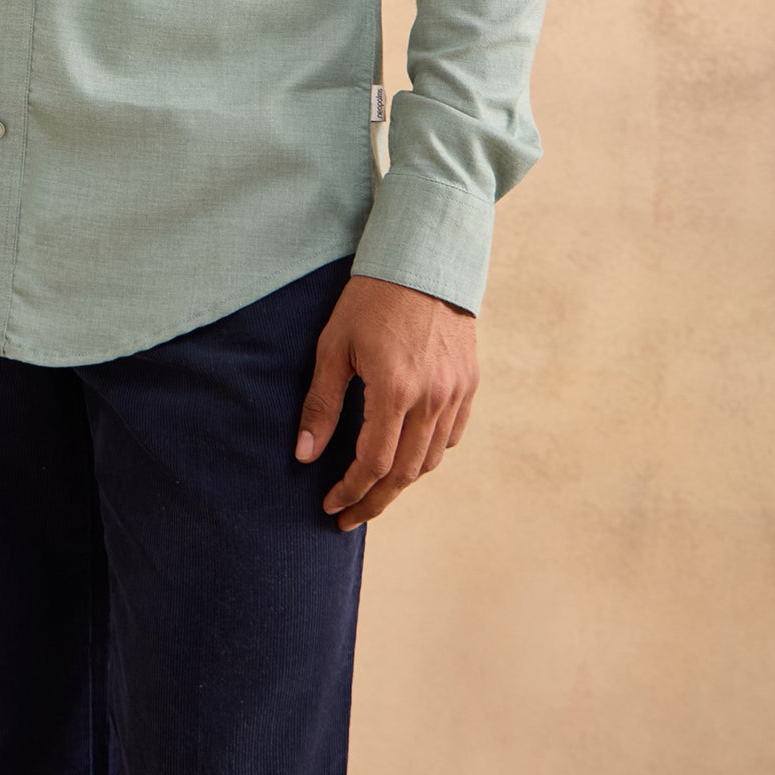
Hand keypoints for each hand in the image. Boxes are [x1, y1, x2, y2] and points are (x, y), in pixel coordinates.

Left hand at [294, 273, 478, 530]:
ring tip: (373, 489)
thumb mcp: (334, 345)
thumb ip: (322, 404)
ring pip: (430, 460)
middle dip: (374, 500)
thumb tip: (305, 455)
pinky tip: (407, 455)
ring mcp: (455, 393)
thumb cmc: (370, 298)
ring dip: (400, 482)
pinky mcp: (469, 383)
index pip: (372, 463)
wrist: (424, 259)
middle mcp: (431, 399)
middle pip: (404, 473)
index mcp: (394, 391)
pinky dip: (428, 455)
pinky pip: (451, 436)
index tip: (331, 505)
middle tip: (348, 515)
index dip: (350, 491)